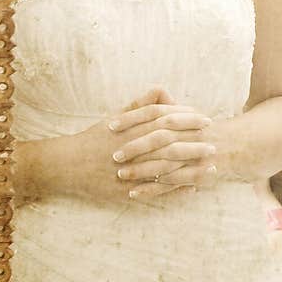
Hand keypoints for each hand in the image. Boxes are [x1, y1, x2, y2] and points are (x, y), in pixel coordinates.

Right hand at [45, 87, 203, 204]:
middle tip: (214, 145)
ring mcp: (129, 171)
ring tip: (211, 169)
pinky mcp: (126, 190)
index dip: (187, 120)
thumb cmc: (95, 138)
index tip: (205, 119)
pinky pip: (154, 191)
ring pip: (165, 170)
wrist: (67, 165)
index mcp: (131, 129)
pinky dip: (174, 190)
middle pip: (169, 145)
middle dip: (194, 145)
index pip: (165, 120)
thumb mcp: (116, 116)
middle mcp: (131, 149)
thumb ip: (141, 104)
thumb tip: (163, 90)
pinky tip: (191, 189)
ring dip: (190, 170)